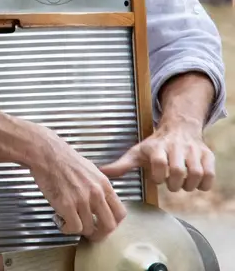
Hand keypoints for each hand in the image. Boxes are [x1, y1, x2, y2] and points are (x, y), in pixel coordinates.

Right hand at [30, 135, 125, 240]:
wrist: (46, 153)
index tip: (103, 225)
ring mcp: (82, 200)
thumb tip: (99, 200)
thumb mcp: (90, 169)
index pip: (120, 213)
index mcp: (104, 185)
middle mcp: (96, 194)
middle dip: (99, 233)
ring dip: (78, 229)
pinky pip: (73, 227)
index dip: (112, 223)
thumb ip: (98, 186)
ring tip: (68, 221)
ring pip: (89, 229)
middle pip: (109, 226)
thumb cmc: (63, 158)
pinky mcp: (66, 205)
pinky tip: (60, 220)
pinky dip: (67, 229)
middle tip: (90, 233)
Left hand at [100, 120, 214, 192]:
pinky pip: (210, 174)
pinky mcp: (207, 155)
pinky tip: (196, 184)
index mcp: (157, 147)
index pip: (158, 163)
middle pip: (178, 170)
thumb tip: (101, 172)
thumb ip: (121, 165)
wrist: (179, 128)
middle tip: (170, 184)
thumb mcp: (137, 153)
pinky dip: (204, 184)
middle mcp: (176, 147)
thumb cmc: (155, 146)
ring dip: (189, 185)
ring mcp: (193, 151)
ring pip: (196, 173)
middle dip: (173, 184)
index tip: (156, 178)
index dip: (158, 176)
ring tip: (183, 184)